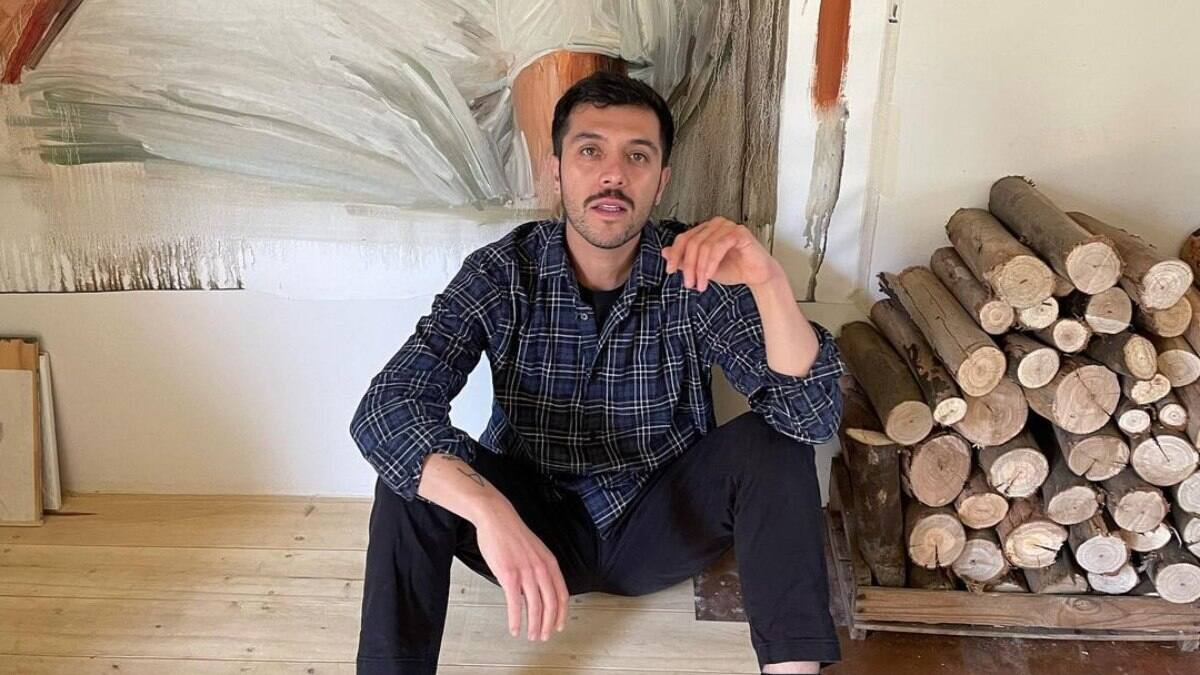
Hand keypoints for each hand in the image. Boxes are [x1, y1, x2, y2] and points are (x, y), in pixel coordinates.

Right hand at [474, 504, 569, 641]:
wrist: (497, 518)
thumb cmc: (512, 534)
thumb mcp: (535, 550)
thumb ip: (540, 569)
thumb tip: (539, 590)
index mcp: (550, 563)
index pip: (562, 595)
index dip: (562, 614)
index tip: (558, 626)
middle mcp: (541, 569)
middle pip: (551, 604)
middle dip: (548, 624)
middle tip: (543, 636)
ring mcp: (526, 572)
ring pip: (535, 607)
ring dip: (533, 626)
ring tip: (530, 635)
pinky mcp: (509, 575)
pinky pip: (515, 604)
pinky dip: (516, 620)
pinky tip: (514, 628)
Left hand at [660, 217, 783, 292]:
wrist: (757, 276)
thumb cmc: (733, 269)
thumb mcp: (703, 268)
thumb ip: (685, 260)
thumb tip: (664, 252)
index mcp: (706, 229)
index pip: (683, 238)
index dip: (674, 254)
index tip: (670, 271)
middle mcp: (715, 224)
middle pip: (692, 243)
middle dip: (688, 266)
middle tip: (689, 284)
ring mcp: (728, 226)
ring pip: (704, 246)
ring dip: (700, 268)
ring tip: (701, 284)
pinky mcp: (739, 232)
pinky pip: (718, 247)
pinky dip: (711, 263)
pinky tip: (709, 276)